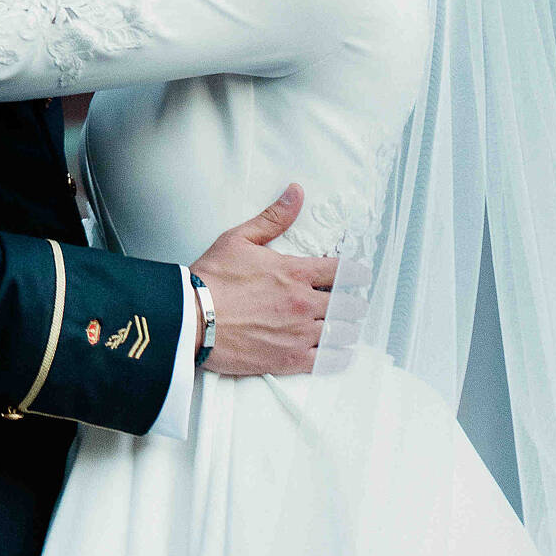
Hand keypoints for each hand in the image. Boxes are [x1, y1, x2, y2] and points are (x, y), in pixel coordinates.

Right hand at [190, 183, 364, 377]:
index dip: (357, 273)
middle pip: (347, 305)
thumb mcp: (240, 238)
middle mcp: (302, 303)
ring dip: (348, 330)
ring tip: (349, 329)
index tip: (362, 276)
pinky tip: (341, 355)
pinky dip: (338, 358)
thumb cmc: (213, 278)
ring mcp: (298, 333)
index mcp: (294, 272)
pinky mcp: (288, 359)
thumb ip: (274, 217)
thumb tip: (296, 193)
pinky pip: (326, 362)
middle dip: (354, 304)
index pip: (341, 271)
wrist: (193, 318)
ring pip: (340, 334)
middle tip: (355, 305)